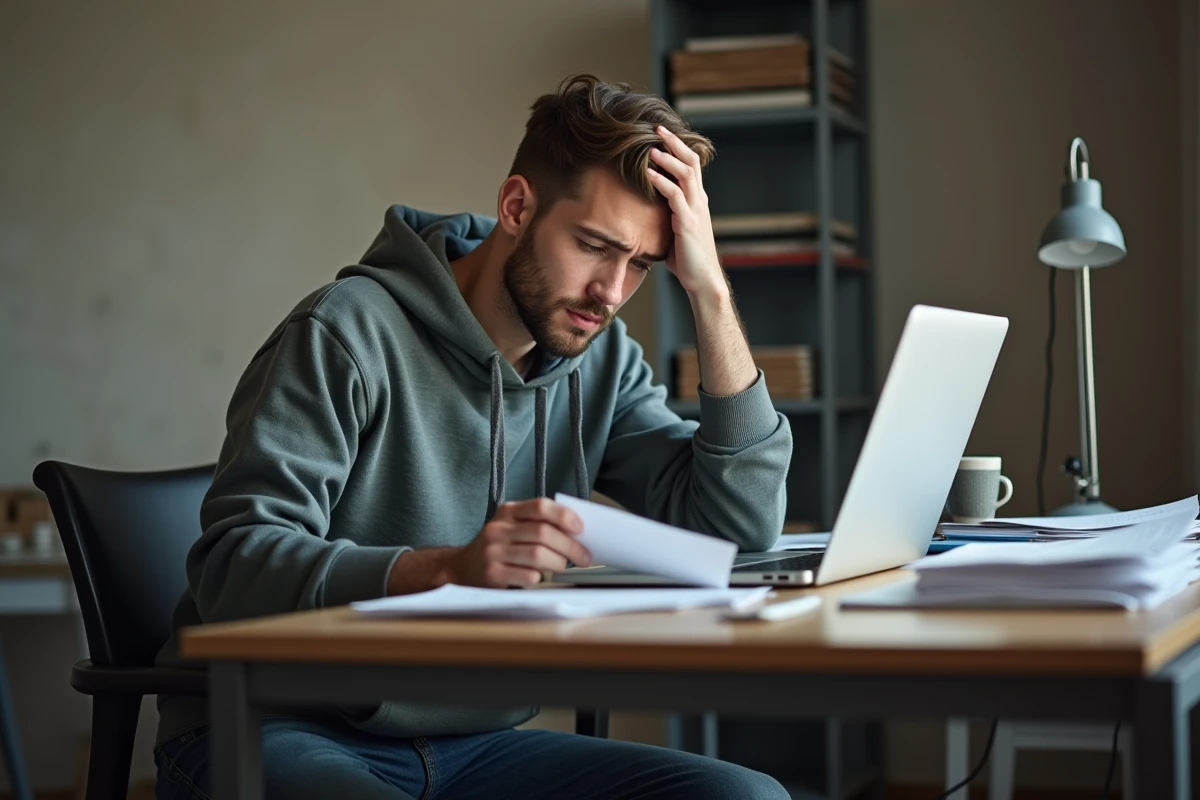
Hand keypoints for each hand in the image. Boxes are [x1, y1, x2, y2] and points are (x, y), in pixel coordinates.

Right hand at [450, 498, 590, 587]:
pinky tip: (539, 577)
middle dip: (570, 546)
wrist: (461, 568)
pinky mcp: (492, 574)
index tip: (580, 528)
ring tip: (562, 566)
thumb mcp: (511, 527)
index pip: (540, 506)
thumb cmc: (497, 547)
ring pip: (538, 555)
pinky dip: (540, 577)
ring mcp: (493, 552)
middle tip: (584, 556)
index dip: (564, 516)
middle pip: (543, 533)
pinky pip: (527, 575)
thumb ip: (537, 524)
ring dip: (558, 562)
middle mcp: (498, 529)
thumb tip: (577, 532)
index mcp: (507, 512)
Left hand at [646, 125, 725, 297]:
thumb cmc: (687, 258)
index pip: (691, 165)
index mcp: (697, 200)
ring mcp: (695, 210)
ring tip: (651, 148)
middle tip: (657, 128)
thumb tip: (646, 209)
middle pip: (691, 162)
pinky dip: (661, 183)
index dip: (678, 147)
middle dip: (674, 143)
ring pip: (685, 175)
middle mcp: (699, 201)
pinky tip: (648, 175)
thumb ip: (667, 215)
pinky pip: (675, 197)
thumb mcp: (676, 230)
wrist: (702, 279)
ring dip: (667, 159)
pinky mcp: (688, 223)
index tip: (661, 134)